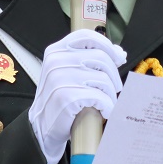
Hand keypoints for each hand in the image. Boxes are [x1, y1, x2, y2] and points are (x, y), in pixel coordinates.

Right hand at [28, 29, 125, 163]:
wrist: (43, 126)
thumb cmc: (60, 98)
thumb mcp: (68, 72)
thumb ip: (89, 60)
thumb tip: (120, 53)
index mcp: (56, 51)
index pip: (87, 37)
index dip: (107, 45)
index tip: (117, 59)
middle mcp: (56, 61)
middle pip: (100, 57)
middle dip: (114, 74)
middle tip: (115, 88)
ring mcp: (60, 79)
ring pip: (103, 79)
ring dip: (111, 94)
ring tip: (108, 102)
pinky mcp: (66, 97)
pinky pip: (99, 97)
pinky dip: (108, 106)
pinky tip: (105, 111)